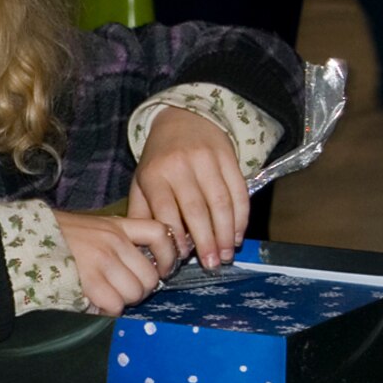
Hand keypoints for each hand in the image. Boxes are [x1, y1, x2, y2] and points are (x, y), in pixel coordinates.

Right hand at [52, 211, 178, 314]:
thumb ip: (114, 241)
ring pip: (134, 292)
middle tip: (121, 292)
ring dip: (122, 302)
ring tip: (104, 298)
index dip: (168, 255)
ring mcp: (101, 260)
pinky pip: (115, 305)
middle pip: (149, 275)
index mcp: (114, 225)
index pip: (159, 233)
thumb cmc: (51, 239)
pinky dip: (107, 311)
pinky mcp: (90, 280)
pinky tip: (93, 305)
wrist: (18, 243)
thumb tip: (140, 268)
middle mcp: (112, 241)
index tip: (162, 269)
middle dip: (139, 290)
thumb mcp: (88, 228)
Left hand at [128, 106, 249, 270]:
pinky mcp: (229, 157)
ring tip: (227, 254)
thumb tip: (148, 249)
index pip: (167, 212)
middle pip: (197, 210)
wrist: (184, 118)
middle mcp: (181, 166)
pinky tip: (238, 234)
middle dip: (206, 241)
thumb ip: (143, 213)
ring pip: (221, 202)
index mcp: (154, 175)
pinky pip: (239, 191)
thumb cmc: (159, 160)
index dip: (177, 237)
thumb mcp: (141, 182)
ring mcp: (207, 160)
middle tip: (212, 265)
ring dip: (227, 232)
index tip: (183, 257)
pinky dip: (241, 216)